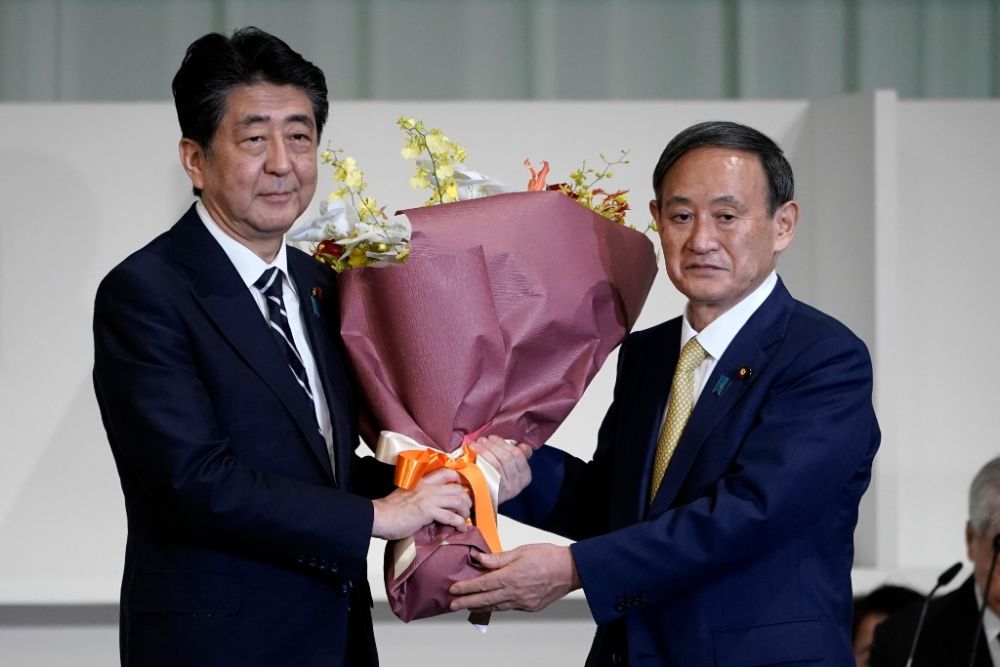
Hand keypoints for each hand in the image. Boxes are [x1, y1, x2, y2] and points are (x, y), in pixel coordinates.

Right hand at [371, 469, 471, 540]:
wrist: (379, 517)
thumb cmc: (389, 510)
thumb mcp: (406, 495)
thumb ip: (420, 496)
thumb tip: (431, 507)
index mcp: (422, 481)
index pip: (446, 473)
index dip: (458, 480)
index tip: (463, 489)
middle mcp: (428, 487)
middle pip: (457, 488)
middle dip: (466, 499)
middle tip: (467, 508)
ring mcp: (429, 498)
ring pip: (458, 500)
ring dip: (465, 511)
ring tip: (465, 519)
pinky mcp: (428, 511)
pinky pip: (451, 516)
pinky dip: (460, 523)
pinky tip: (461, 528)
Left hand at [448, 543, 580, 612]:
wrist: (570, 570)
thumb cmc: (547, 556)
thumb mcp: (521, 551)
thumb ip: (498, 558)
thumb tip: (479, 558)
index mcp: (510, 576)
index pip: (482, 584)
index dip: (466, 588)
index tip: (454, 589)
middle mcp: (514, 592)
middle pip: (485, 600)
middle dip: (466, 602)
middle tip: (452, 605)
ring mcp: (522, 602)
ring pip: (496, 606)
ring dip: (480, 606)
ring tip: (468, 606)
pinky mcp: (530, 607)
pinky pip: (509, 607)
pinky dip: (497, 606)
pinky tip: (491, 604)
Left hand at [471, 435, 532, 503]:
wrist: (481, 501)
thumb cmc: (495, 481)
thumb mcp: (510, 469)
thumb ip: (518, 456)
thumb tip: (523, 446)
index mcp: (525, 476)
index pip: (518, 455)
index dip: (503, 444)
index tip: (492, 438)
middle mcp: (517, 484)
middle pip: (507, 458)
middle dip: (493, 445)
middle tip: (482, 440)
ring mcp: (505, 490)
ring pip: (497, 464)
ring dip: (484, 450)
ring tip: (476, 444)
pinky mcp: (492, 492)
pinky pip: (487, 472)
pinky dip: (480, 459)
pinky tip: (472, 453)